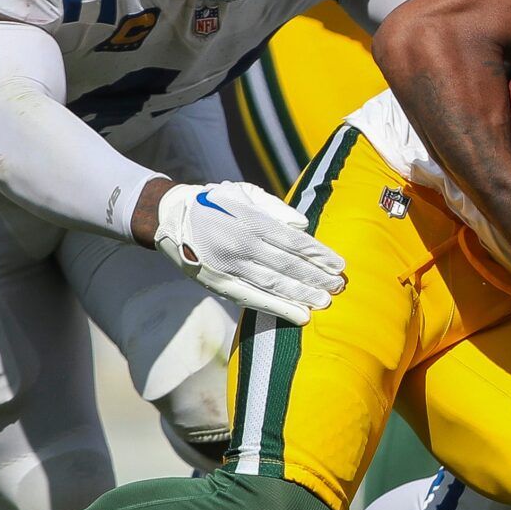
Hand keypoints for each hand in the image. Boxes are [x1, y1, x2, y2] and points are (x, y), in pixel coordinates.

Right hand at [153, 181, 346, 323]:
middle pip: (289, 265)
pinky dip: (278, 308)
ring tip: (326, 301)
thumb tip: (304, 225)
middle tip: (340, 287)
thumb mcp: (244, 194)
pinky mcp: (219, 283)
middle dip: (317, 277)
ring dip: (303, 294)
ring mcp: (231, 266)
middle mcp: (243, 244)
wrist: (170, 217)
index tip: (339, 265)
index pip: (294, 241)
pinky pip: (253, 299)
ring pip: (274, 284)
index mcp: (251, 220)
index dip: (319, 254)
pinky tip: (300, 315)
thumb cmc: (214, 203)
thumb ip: (276, 208)